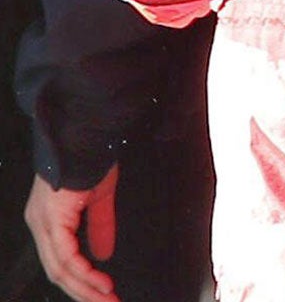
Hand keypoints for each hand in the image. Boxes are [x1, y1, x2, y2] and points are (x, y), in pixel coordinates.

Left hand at [25, 167, 118, 301]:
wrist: (87, 137)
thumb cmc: (91, 159)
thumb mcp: (99, 198)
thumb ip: (99, 226)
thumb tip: (103, 255)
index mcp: (47, 220)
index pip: (59, 261)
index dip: (80, 281)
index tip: (102, 294)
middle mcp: (39, 225)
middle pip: (57, 272)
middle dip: (84, 293)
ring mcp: (42, 224)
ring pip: (60, 270)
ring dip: (86, 289)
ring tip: (108, 299)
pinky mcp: (52, 221)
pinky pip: (66, 257)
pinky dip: (85, 274)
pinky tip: (101, 283)